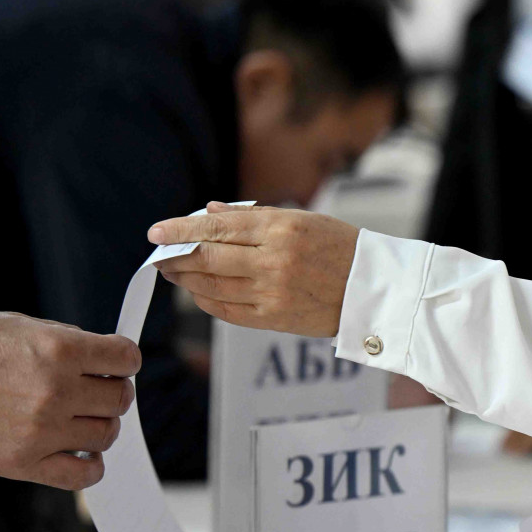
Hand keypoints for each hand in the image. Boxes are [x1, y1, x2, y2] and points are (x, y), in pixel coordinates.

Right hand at [0, 313, 140, 489]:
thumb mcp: (24, 327)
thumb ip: (71, 343)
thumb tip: (108, 361)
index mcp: (59, 350)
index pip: (126, 359)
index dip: (124, 361)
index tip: (116, 365)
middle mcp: (56, 391)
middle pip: (120, 400)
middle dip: (113, 393)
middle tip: (94, 393)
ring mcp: (41, 431)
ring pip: (105, 435)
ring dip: (99, 426)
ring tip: (77, 420)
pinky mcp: (23, 463)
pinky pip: (82, 476)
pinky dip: (90, 466)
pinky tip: (80, 452)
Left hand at [148, 202, 358, 336]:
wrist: (374, 289)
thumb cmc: (341, 248)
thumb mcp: (303, 219)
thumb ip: (253, 216)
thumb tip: (209, 213)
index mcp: (282, 228)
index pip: (217, 227)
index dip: (181, 229)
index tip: (157, 232)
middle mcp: (274, 260)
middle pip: (207, 257)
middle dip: (176, 256)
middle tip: (160, 255)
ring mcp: (273, 292)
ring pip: (212, 285)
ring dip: (186, 278)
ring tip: (175, 271)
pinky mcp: (274, 318)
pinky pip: (226, 310)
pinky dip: (206, 299)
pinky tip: (199, 291)